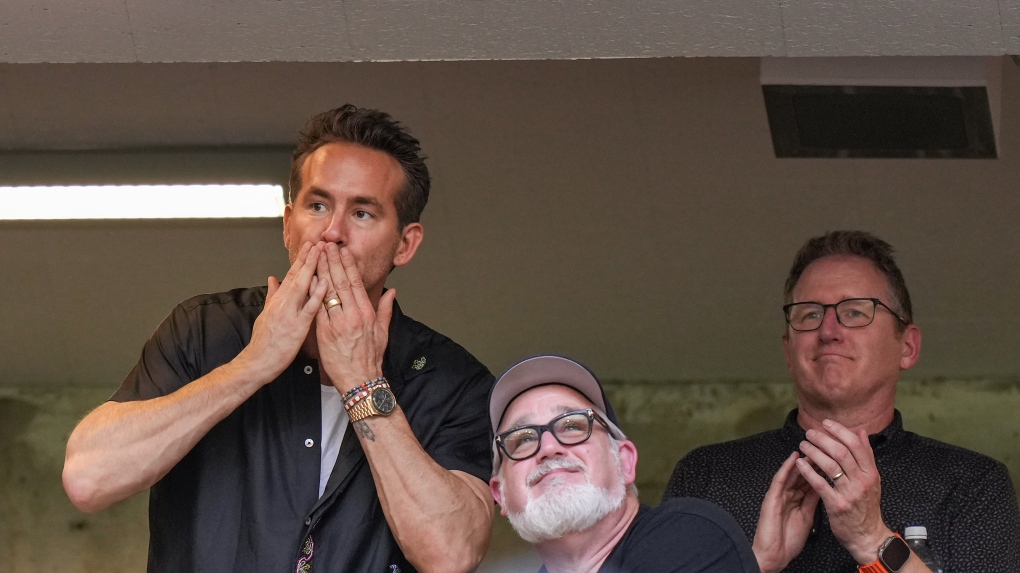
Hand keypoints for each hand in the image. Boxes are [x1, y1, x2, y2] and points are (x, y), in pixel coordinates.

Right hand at [243, 242, 325, 376]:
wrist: (256, 363)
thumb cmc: (263, 342)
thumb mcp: (265, 314)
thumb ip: (271, 295)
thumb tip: (273, 279)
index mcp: (277, 300)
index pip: (290, 275)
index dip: (301, 260)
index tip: (310, 246)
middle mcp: (282, 303)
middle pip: (297, 276)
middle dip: (308, 258)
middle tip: (318, 241)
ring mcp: (289, 313)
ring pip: (302, 286)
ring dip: (312, 267)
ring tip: (321, 252)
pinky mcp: (297, 326)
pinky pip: (309, 307)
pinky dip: (316, 293)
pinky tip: (324, 281)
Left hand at [315, 243, 394, 392]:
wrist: (360, 381)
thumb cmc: (370, 359)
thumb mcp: (383, 333)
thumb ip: (385, 310)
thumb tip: (391, 293)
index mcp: (367, 313)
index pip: (356, 283)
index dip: (349, 265)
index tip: (343, 251)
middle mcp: (353, 315)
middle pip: (341, 282)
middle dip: (333, 261)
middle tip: (327, 245)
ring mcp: (339, 323)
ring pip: (328, 292)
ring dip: (322, 271)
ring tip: (316, 255)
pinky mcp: (325, 333)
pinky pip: (318, 309)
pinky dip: (313, 293)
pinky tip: (309, 280)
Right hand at [753, 451, 819, 572]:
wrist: (774, 554)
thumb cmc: (789, 540)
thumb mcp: (808, 517)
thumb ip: (814, 500)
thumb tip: (826, 486)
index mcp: (797, 498)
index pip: (812, 477)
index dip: (824, 465)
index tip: (836, 455)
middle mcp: (789, 493)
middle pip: (804, 471)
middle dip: (816, 458)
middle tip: (827, 445)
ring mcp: (780, 494)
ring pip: (793, 472)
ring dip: (803, 459)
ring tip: (814, 445)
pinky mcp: (771, 498)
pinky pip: (781, 480)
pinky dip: (787, 468)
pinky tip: (795, 457)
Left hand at [796, 420, 891, 563]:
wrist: (868, 535)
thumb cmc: (867, 505)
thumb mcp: (872, 479)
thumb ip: (866, 455)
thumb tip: (860, 431)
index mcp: (871, 473)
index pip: (856, 445)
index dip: (839, 431)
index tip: (826, 423)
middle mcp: (862, 481)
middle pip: (841, 453)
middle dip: (823, 439)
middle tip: (809, 433)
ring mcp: (850, 493)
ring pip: (830, 466)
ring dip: (813, 452)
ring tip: (803, 445)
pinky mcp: (837, 505)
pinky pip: (820, 484)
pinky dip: (808, 471)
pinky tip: (799, 463)